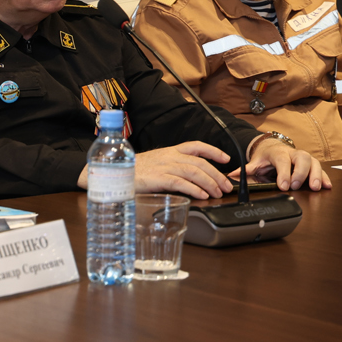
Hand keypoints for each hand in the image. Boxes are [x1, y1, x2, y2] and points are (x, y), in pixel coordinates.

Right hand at [80, 141, 235, 199]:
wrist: (115, 173)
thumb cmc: (135, 171)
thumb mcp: (157, 163)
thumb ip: (173, 167)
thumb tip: (192, 178)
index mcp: (170, 151)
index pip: (196, 146)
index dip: (213, 151)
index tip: (226, 158)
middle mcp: (170, 156)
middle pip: (200, 163)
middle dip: (216, 174)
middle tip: (226, 186)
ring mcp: (164, 166)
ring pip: (194, 172)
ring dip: (210, 183)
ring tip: (218, 193)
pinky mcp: (159, 178)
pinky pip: (181, 183)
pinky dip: (195, 189)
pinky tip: (202, 196)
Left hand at [248, 139, 331, 191]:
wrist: (273, 147)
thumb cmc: (266, 157)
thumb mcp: (256, 162)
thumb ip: (247, 170)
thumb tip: (232, 175)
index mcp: (278, 153)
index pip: (282, 161)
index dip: (284, 173)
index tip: (284, 186)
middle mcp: (293, 153)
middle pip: (301, 158)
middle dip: (301, 172)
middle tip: (297, 185)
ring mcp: (304, 158)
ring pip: (313, 162)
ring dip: (316, 174)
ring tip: (316, 187)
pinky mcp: (312, 164)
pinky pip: (321, 169)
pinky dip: (325, 177)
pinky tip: (327, 186)